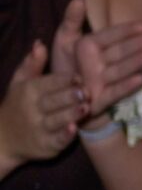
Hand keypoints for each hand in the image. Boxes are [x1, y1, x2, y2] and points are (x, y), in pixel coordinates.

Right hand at [0, 39, 85, 165]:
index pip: (48, 83)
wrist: (4, 138)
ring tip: (86, 107)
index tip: (79, 76)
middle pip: (53, 101)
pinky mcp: (46, 146)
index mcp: (29, 91)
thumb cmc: (19, 104)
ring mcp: (39, 128)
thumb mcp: (21, 82)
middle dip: (69, 96)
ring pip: (56, 120)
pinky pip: (56, 140)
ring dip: (71, 114)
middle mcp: (32, 109)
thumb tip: (40, 43)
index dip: (64, 80)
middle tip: (86, 91)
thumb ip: (32, 64)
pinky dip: (64, 136)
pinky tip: (74, 129)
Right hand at [45, 0, 141, 118]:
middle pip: (120, 51)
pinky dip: (130, 85)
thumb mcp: (64, 40)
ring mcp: (94, 83)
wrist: (62, 99)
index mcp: (82, 47)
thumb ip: (73, 19)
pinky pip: (117, 92)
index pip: (108, 35)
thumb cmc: (67, 65)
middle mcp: (88, 64)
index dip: (125, 30)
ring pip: (121, 69)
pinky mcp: (99, 101)